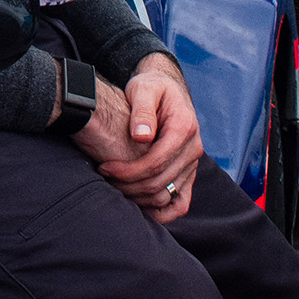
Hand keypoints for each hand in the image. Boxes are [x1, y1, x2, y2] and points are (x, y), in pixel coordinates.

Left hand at [74, 54, 202, 223]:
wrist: (167, 89)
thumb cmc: (151, 87)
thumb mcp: (143, 89)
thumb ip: (142, 111)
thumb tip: (142, 137)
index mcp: (184, 128)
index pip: (156, 161)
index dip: (128, 170)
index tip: (104, 168)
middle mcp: (194, 149)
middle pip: (161, 182)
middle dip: (129, 185)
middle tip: (104, 178)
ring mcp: (193, 163)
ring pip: (169, 195)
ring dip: (140, 198)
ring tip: (115, 188)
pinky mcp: (188, 172)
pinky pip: (181, 202)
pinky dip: (162, 211)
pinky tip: (138, 207)